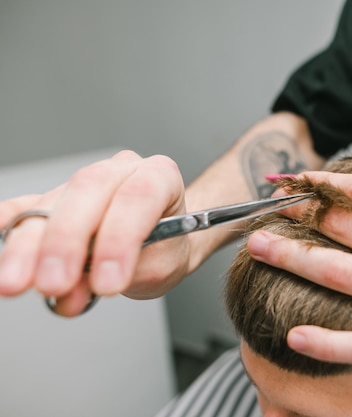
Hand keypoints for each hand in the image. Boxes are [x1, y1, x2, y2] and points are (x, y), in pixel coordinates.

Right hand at [0, 150, 190, 315]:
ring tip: (19, 284)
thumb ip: (129, 272)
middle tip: (53, 284)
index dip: (119, 239)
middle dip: (65, 241)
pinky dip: (9, 224)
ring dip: (29, 246)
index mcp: (159, 176)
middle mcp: (119, 171)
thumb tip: (78, 287)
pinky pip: (25, 206)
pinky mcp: (53, 201)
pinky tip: (0, 237)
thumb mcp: (165, 265)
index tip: (107, 283)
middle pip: (88, 191)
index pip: (138, 197)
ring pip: (51, 203)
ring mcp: (83, 183)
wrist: (163, 245)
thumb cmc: (167, 249)